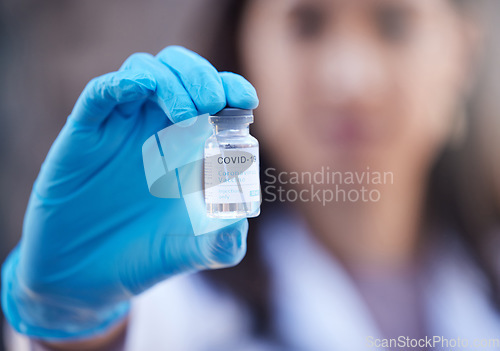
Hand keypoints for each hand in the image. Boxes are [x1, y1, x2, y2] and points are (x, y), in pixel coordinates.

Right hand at [1, 46, 258, 340]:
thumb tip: (241, 226)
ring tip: (187, 113)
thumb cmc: (144, 256)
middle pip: (179, 71)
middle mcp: (156, 129)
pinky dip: (120, 84)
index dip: (230, 87)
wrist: (87, 277)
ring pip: (143, 70)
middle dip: (201, 77)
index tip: (246, 100)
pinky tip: (138, 89)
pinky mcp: (85, 135)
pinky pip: (99, 93)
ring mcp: (120, 129)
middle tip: (212, 104)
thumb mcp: (191, 252)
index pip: (213, 96)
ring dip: (168, 79)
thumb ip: (222, 244)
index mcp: (188, 147)